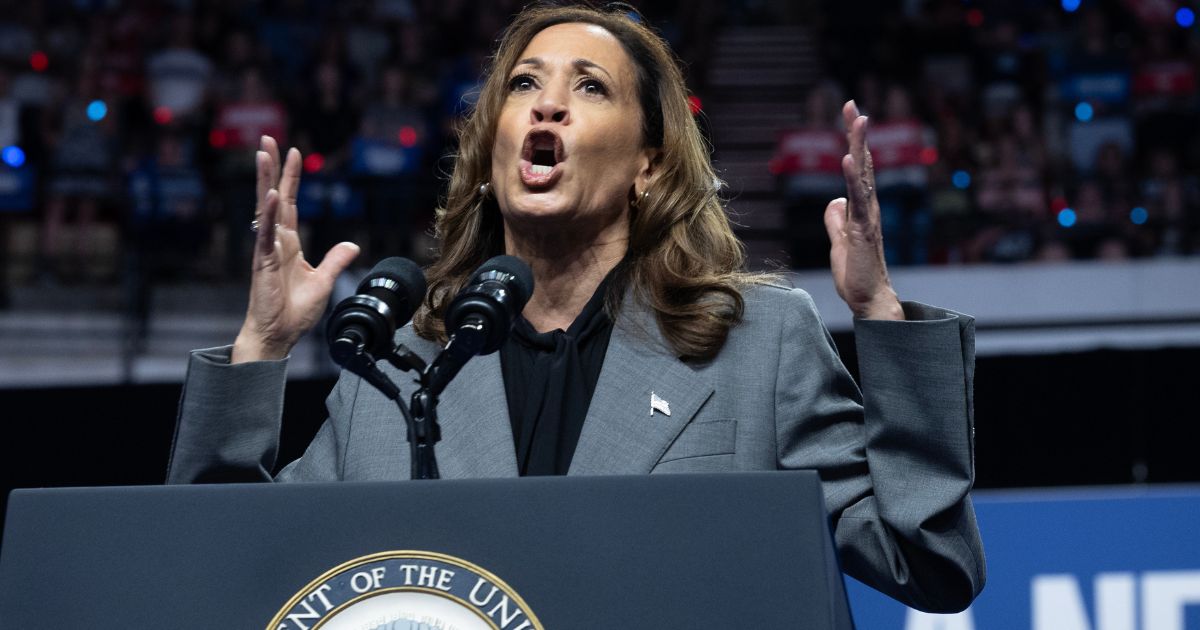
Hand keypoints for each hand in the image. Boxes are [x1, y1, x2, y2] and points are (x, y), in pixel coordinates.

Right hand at [231, 136, 359, 362]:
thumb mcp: (324, 281)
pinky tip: (273, 195)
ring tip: (263, 154)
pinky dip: (269, 214)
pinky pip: (266, 233)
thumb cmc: (294, 312)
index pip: (290, 203)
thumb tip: (352, 245)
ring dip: (265, 180)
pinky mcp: (263, 262)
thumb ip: (336, 260)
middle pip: (274, 196)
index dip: (292, 178)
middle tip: (267, 140)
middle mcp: (275, 241)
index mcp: (288, 243)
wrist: (278, 334)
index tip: (293, 153)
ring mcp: (267, 249)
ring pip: (265, 208)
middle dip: (272, 168)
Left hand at [823, 101, 903, 320]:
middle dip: (857, 133)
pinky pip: (859, 199)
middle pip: (863, 163)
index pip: (857, 168)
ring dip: (859, 146)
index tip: (850, 115)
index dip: (853, 142)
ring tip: (858, 121)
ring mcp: (868, 216)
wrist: (869, 299)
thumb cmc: (857, 273)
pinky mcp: (864, 229)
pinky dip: (854, 178)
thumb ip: (836, 220)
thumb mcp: (839, 241)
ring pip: (863, 174)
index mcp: (862, 208)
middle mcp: (869, 207)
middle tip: (852, 105)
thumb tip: (833, 201)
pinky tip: (850, 159)